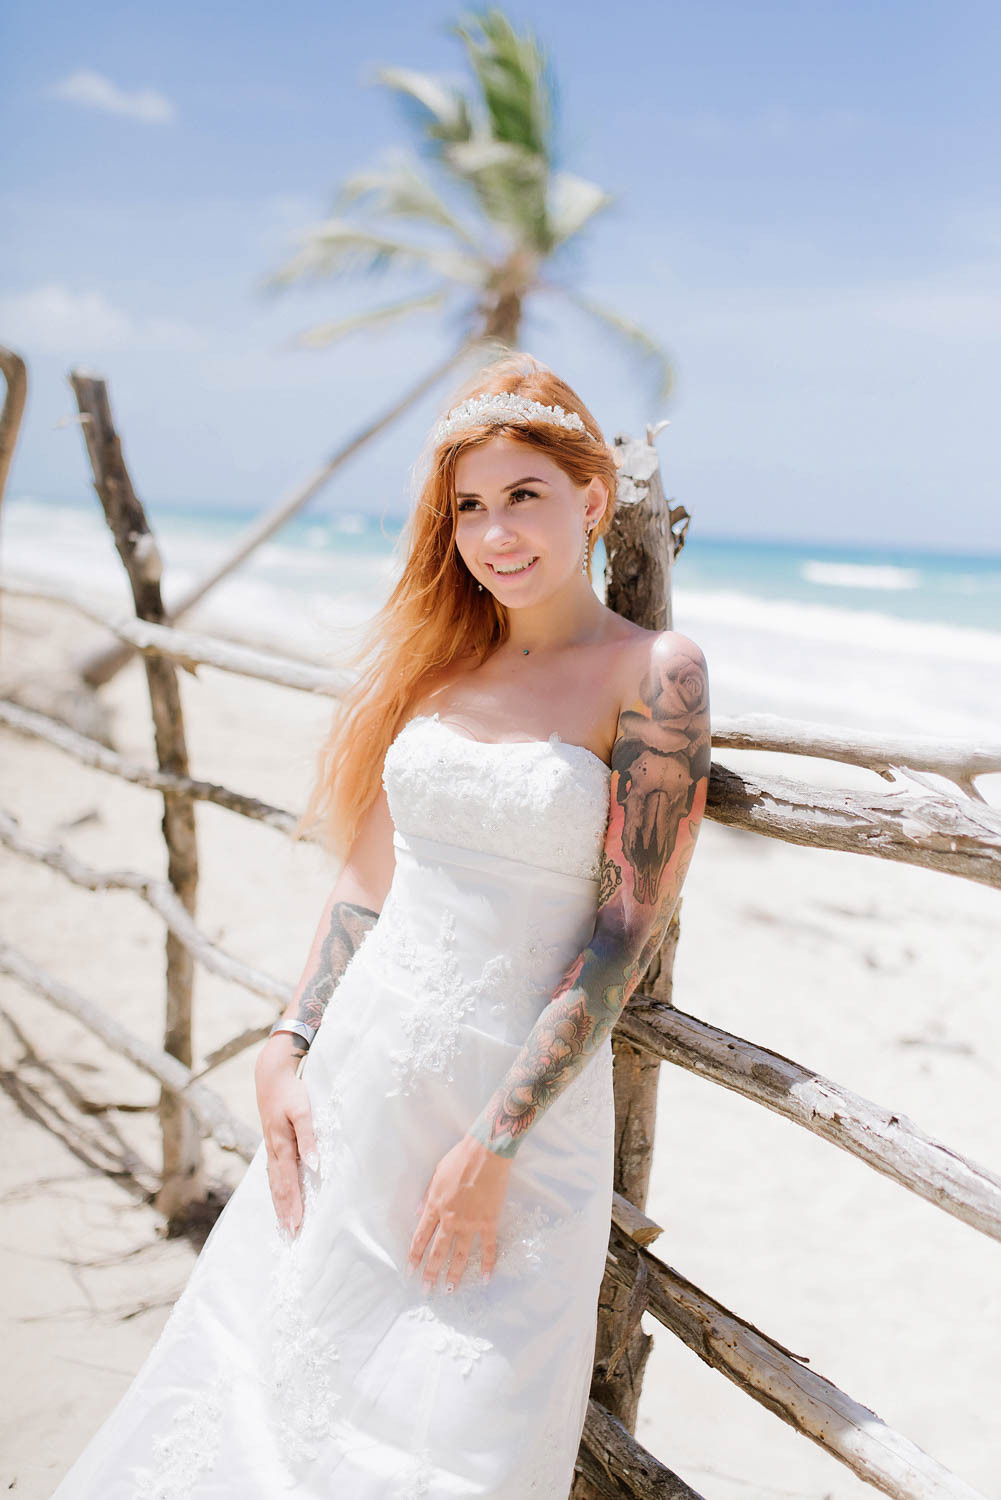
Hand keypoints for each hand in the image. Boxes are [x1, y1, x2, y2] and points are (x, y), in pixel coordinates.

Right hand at [254, 1036, 318, 1239]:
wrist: (270, 1075)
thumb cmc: (290, 1092)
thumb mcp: (302, 1112)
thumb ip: (309, 1139)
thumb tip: (314, 1166)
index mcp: (282, 1146)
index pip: (288, 1184)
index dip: (293, 1206)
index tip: (297, 1226)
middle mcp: (274, 1151)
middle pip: (279, 1188)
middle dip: (286, 1212)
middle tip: (291, 1235)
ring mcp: (270, 1148)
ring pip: (274, 1183)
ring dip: (279, 1204)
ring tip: (283, 1224)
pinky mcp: (272, 1143)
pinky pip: (273, 1173)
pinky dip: (275, 1189)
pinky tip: (277, 1196)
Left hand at [408, 1133, 511, 1293]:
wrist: (486, 1153)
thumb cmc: (459, 1159)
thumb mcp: (435, 1175)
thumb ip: (426, 1196)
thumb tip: (417, 1214)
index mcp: (435, 1206)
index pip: (421, 1237)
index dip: (414, 1255)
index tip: (410, 1271)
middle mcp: (450, 1219)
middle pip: (438, 1251)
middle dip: (430, 1273)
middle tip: (426, 1290)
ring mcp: (470, 1223)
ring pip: (460, 1255)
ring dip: (454, 1274)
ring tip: (450, 1290)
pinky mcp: (489, 1222)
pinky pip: (488, 1247)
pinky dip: (487, 1264)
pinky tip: (484, 1278)